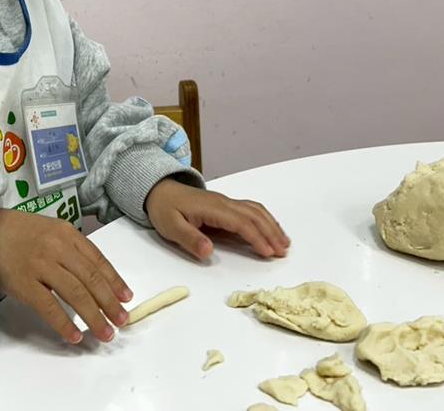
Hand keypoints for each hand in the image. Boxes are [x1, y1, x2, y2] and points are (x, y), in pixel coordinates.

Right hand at [0, 207, 132, 343]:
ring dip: (94, 316)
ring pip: (76, 294)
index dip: (115, 281)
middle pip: (91, 279)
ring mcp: (41, 266)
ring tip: (105, 333)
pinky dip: (64, 323)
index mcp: (67, 234)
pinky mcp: (24, 283)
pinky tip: (75, 336)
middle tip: (121, 321)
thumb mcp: (51, 230)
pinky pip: (50, 307)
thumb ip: (72, 249)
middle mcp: (57, 248)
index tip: (126, 298)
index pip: (98, 261)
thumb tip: (96, 278)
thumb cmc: (20, 233)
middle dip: (110, 303)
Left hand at [145, 178, 289, 260]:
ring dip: (271, 226)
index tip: (268, 253)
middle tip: (283, 252)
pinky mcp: (225, 205)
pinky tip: (271, 230)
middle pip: (254, 216)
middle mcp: (223, 202)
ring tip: (284, 244)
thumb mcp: (170, 227)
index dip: (256, 238)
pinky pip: (250, 210)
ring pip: (255, 211)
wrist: (158, 190)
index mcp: (212, 208)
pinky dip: (265, 219)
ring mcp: (225, 202)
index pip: (240, 222)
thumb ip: (190, 239)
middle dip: (271, 233)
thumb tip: (209, 252)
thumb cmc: (164, 209)